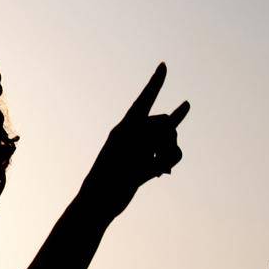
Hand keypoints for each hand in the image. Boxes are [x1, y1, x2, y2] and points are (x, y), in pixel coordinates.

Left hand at [81, 63, 189, 210]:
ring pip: (168, 142)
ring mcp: (140, 151)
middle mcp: (133, 135)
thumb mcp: (132, 150)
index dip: (155, 83)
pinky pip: (166, 158)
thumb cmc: (109, 176)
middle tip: (156, 156)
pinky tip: (163, 174)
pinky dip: (168, 163)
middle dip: (168, 137)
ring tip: (162, 168)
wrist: (98, 203)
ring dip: (170, 152)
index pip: (144, 100)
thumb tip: (170, 127)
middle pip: (164, 124)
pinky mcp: (144, 167)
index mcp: (125, 127)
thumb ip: (153, 135)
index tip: (163, 66)